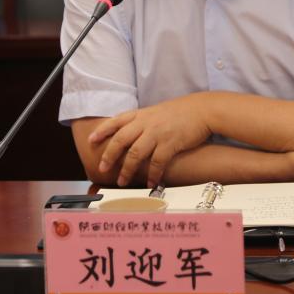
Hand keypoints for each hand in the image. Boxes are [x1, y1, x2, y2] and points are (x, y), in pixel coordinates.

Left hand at [89, 98, 211, 186]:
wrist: (203, 110)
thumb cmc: (181, 112)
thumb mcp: (157, 112)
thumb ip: (142, 121)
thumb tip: (130, 134)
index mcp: (141, 114)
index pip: (116, 121)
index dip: (102, 131)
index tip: (91, 141)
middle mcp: (146, 123)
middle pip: (120, 140)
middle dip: (109, 155)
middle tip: (102, 168)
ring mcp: (157, 133)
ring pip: (135, 153)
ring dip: (127, 170)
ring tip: (122, 181)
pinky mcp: (170, 143)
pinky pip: (157, 162)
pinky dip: (152, 175)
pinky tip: (151, 183)